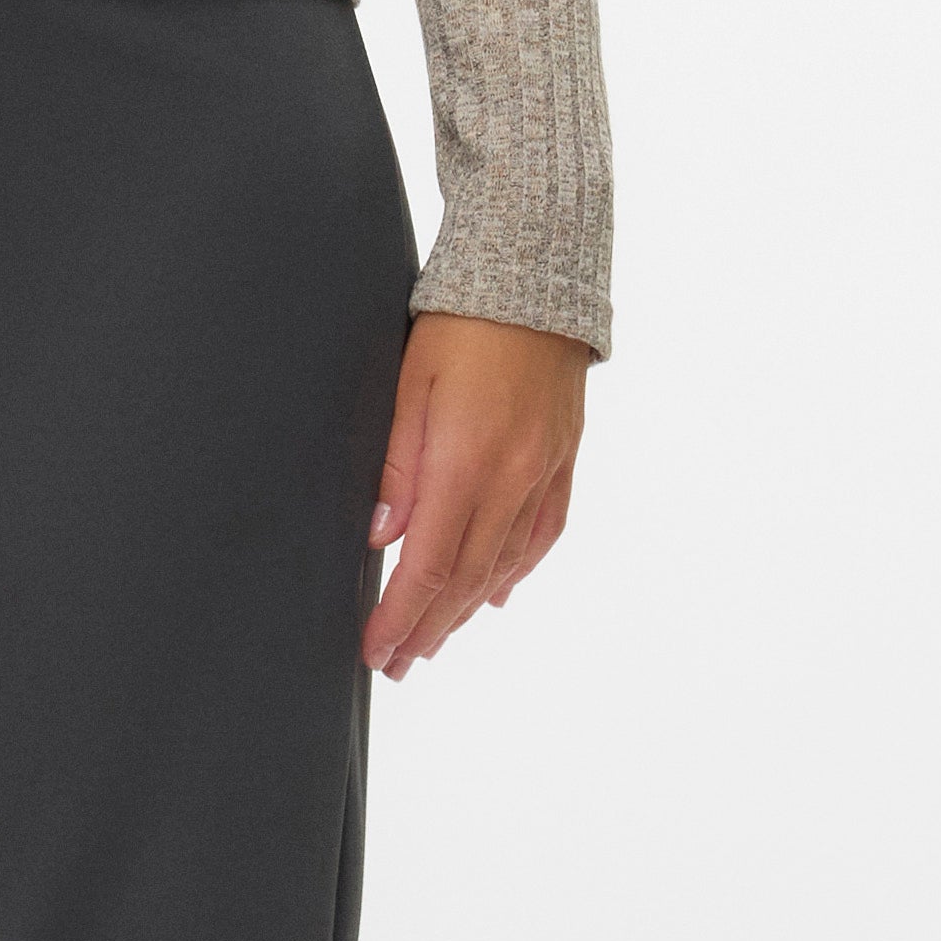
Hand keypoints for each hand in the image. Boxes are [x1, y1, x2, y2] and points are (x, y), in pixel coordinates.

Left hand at [365, 312, 589, 678]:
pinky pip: (540, 534)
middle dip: (427, 628)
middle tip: (398, 663)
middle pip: (467, 578)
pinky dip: (513, 571)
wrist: (537, 277)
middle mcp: (515, 477)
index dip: (401, 616)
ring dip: (465, 610)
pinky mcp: (563, 460)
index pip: (431, 564)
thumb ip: (396, 466)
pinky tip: (493, 593)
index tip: (378, 650)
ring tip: (434, 640)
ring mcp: (545, 471)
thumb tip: (383, 537)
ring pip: (504, 564)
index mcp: (469, 460)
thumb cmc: (462, 323)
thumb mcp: (410, 384)